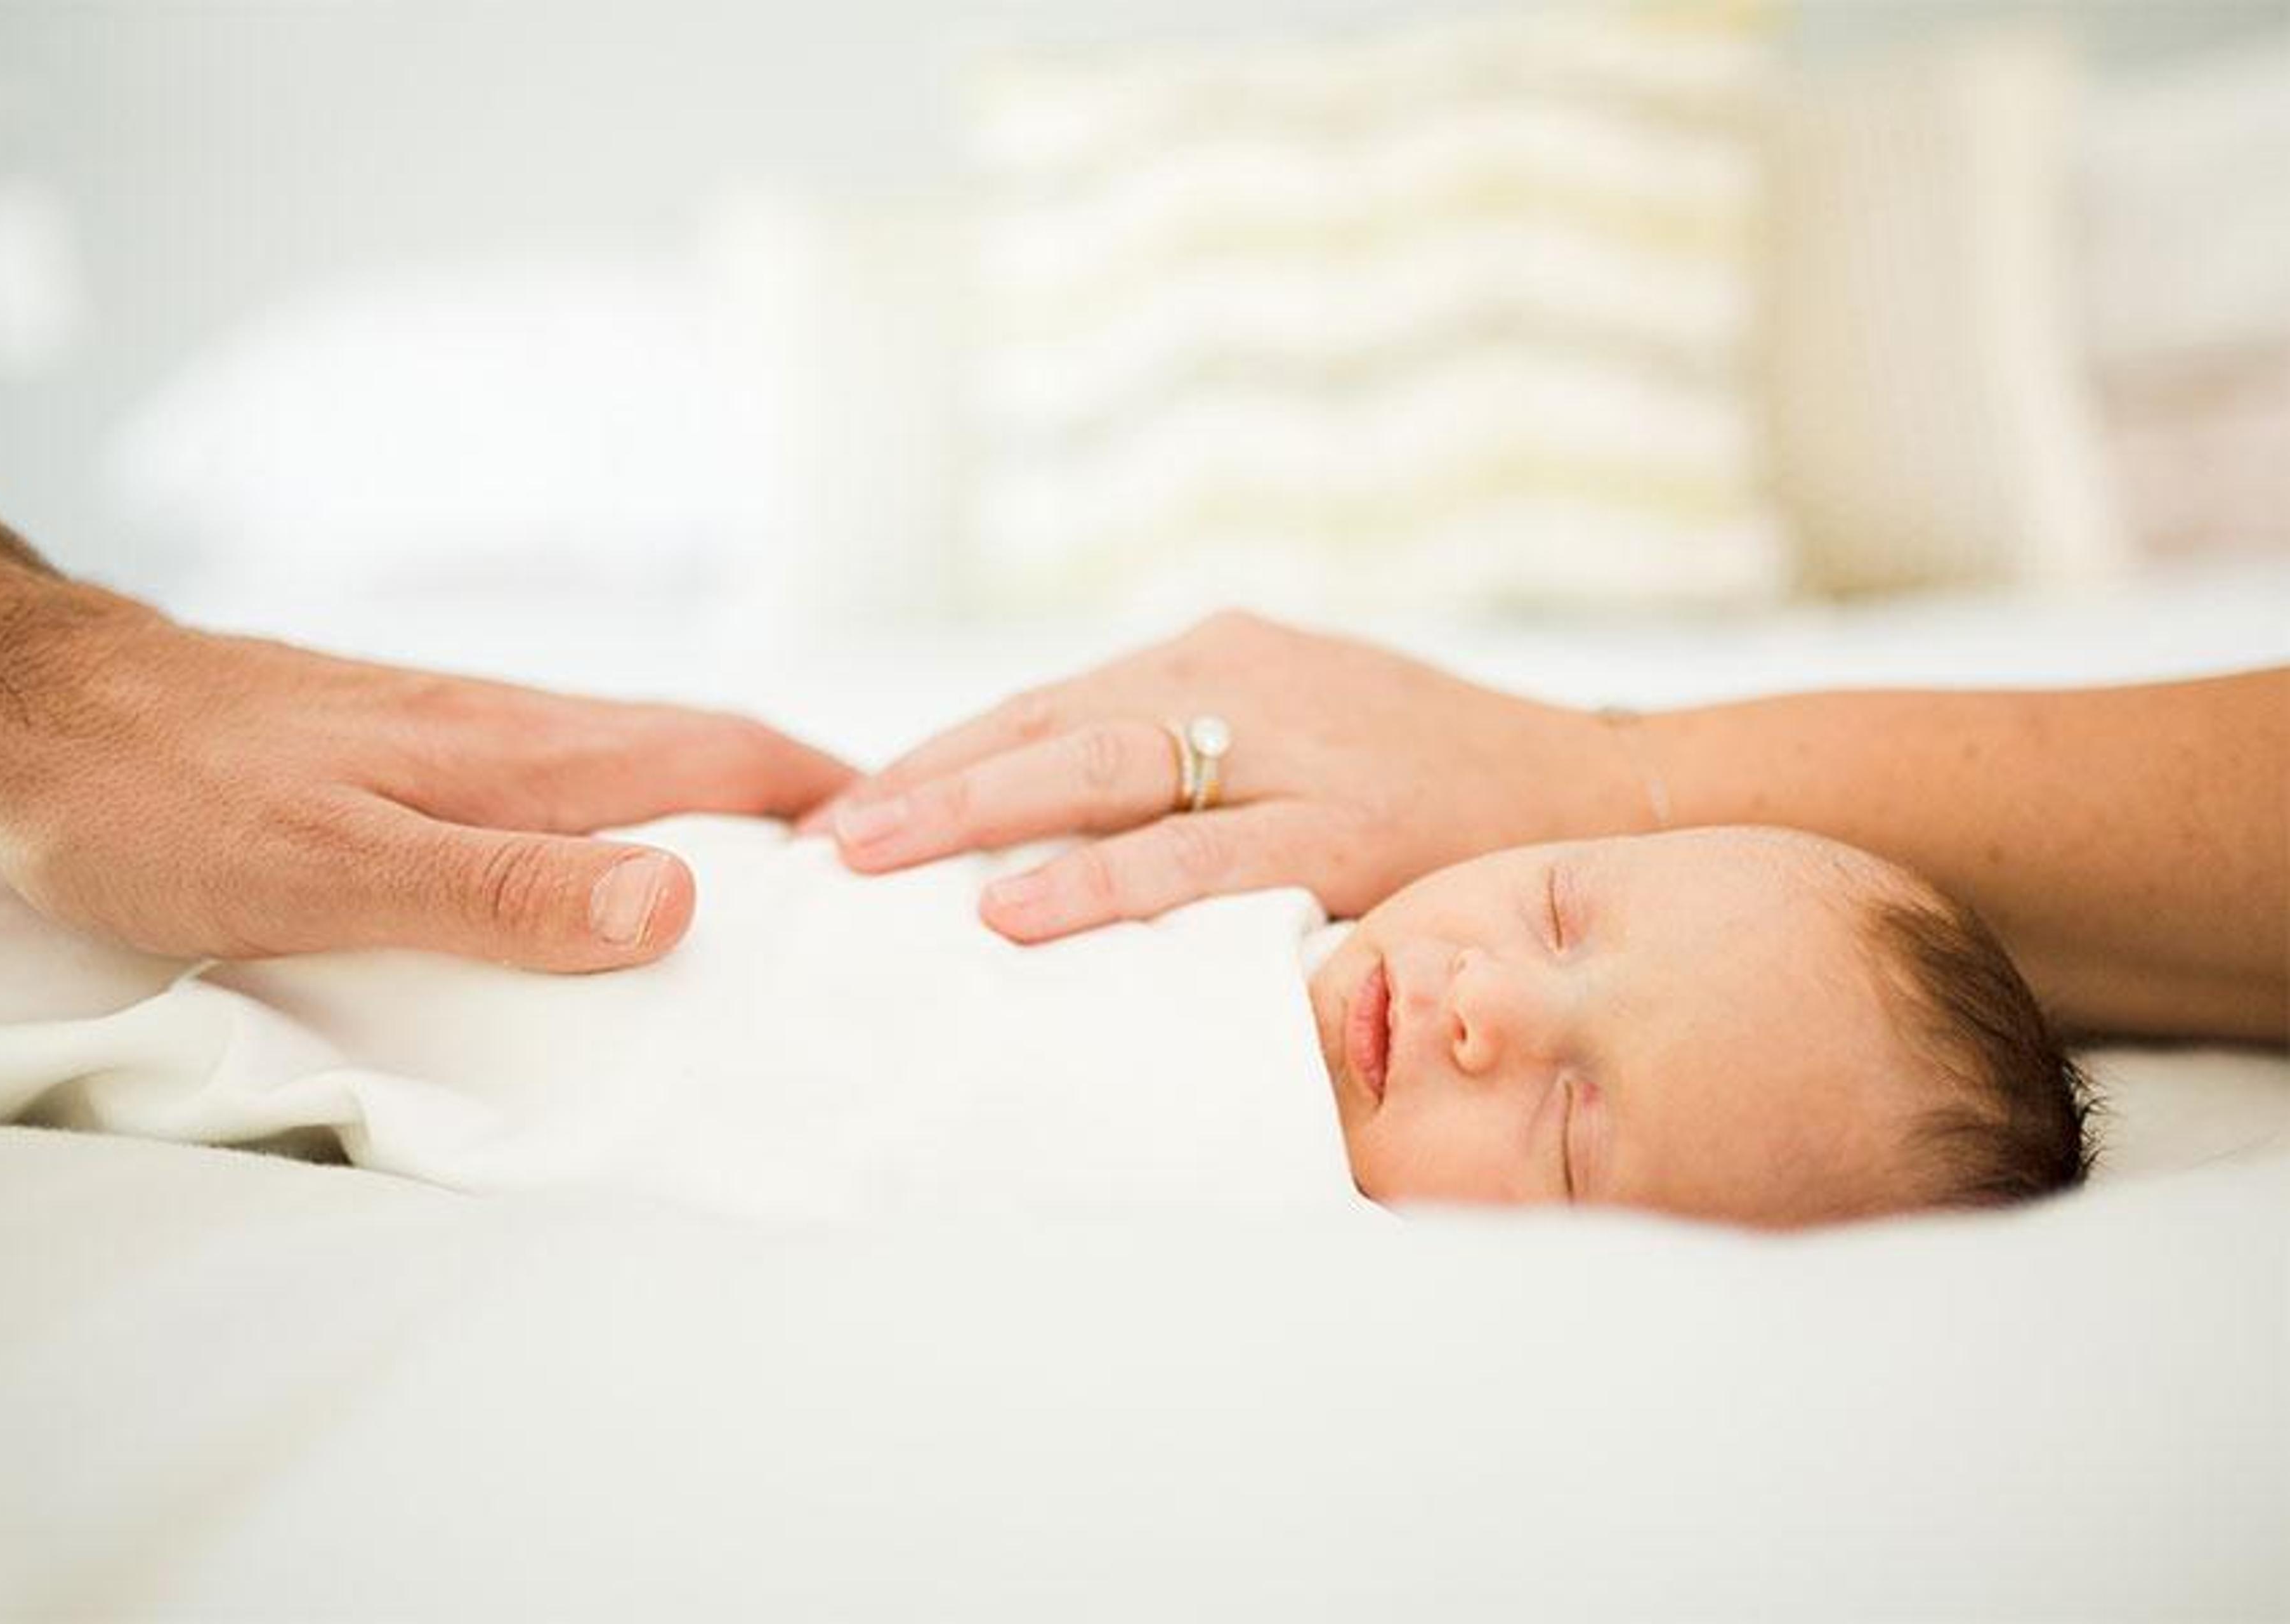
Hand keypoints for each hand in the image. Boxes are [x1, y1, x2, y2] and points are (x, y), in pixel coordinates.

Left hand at [0, 593, 850, 970]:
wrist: (46, 708)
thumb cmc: (171, 790)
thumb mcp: (335, 867)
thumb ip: (507, 891)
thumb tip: (677, 909)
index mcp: (537, 756)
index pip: (736, 762)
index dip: (843, 806)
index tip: (930, 860)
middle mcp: (530, 735)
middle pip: (716, 766)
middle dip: (817, 825)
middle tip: (883, 915)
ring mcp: (481, 743)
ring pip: (651, 782)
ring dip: (733, 839)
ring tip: (782, 929)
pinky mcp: (430, 764)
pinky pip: (578, 802)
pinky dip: (640, 847)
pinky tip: (620, 907)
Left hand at [806, 611, 1646, 939]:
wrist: (1600, 790)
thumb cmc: (1430, 779)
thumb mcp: (1300, 735)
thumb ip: (1195, 769)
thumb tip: (1058, 837)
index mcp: (1220, 658)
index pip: (1047, 706)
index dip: (940, 756)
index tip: (843, 807)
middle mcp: (1242, 681)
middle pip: (1047, 725)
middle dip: (923, 781)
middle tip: (818, 839)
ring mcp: (1294, 746)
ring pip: (1101, 773)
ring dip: (972, 815)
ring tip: (870, 864)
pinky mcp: (1346, 825)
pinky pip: (1200, 859)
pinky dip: (1099, 885)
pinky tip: (1012, 913)